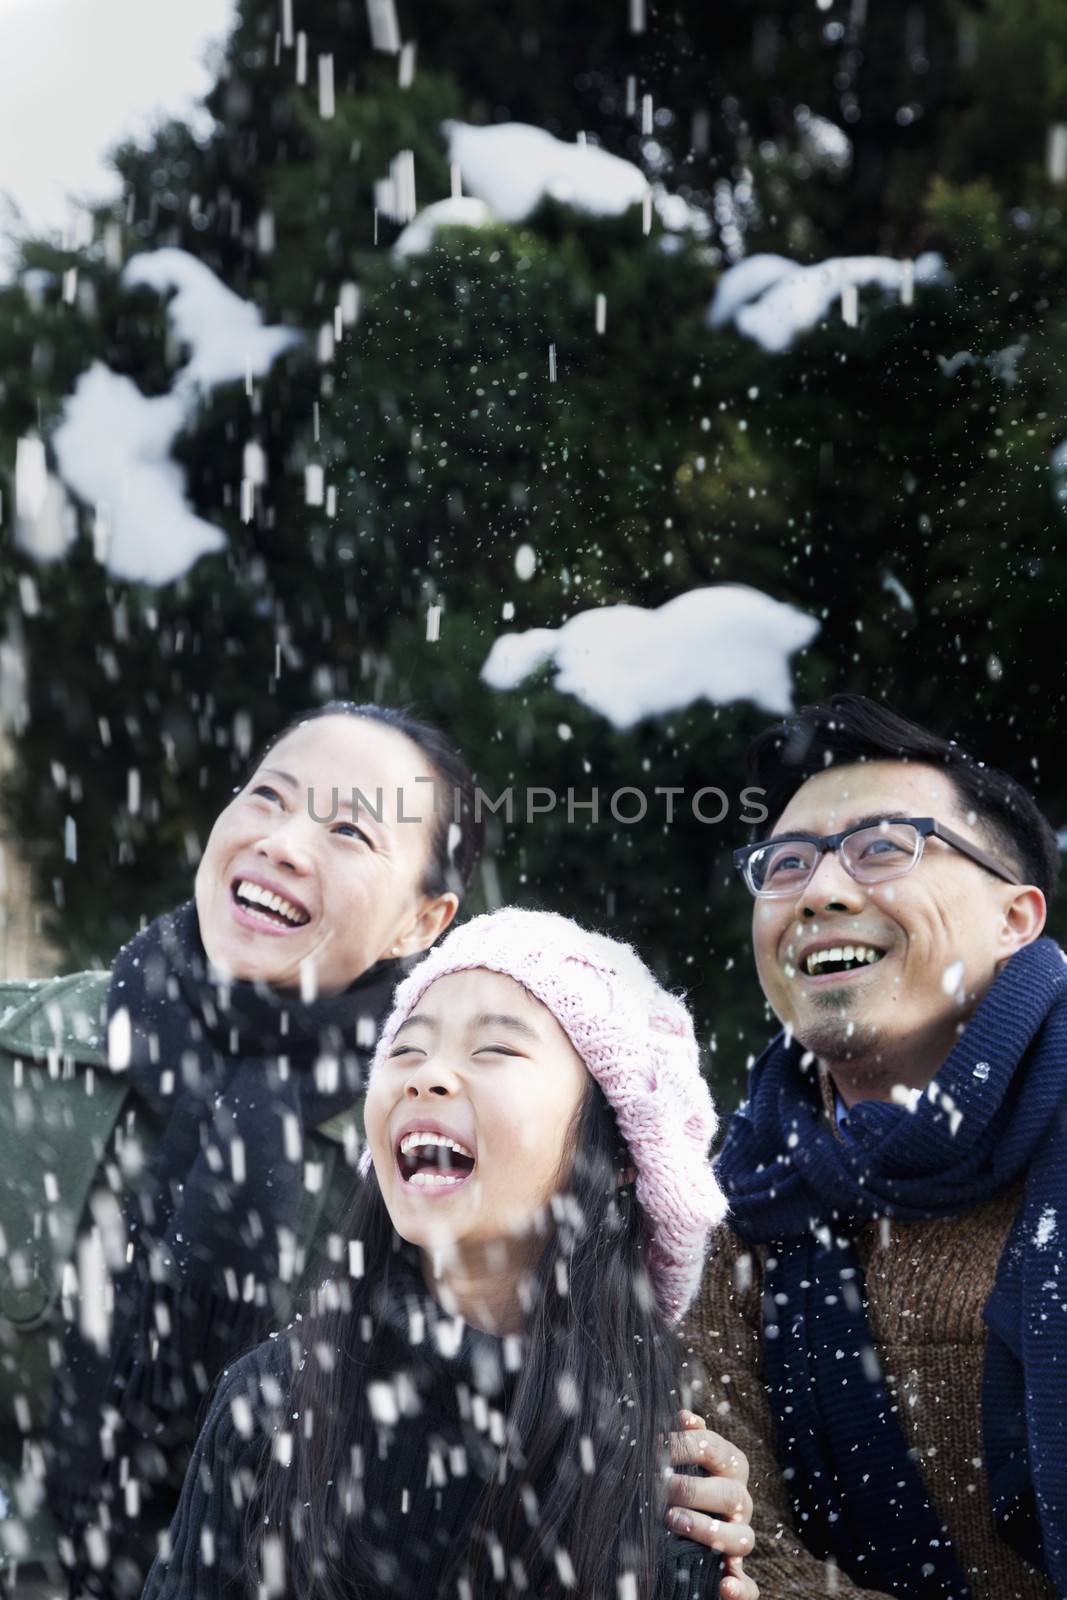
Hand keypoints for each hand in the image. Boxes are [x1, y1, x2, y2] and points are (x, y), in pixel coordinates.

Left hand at [666, 1409, 757, 1599]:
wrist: (684, 1535)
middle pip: (731, 1494)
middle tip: (660, 1488)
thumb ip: (687, 1438)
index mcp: (729, 1468)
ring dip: (709, 1530)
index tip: (655, 1445)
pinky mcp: (736, 1575)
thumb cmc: (681, 1484)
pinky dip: (741, 1588)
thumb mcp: (683, 1459)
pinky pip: (750, 1586)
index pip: (716, 1448)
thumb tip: (684, 1415)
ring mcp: (740, 1538)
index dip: (686, 1445)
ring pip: (743, 1538)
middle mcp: (740, 1502)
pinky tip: (724, 1586)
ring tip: (674, 1521)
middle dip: (693, 1490)